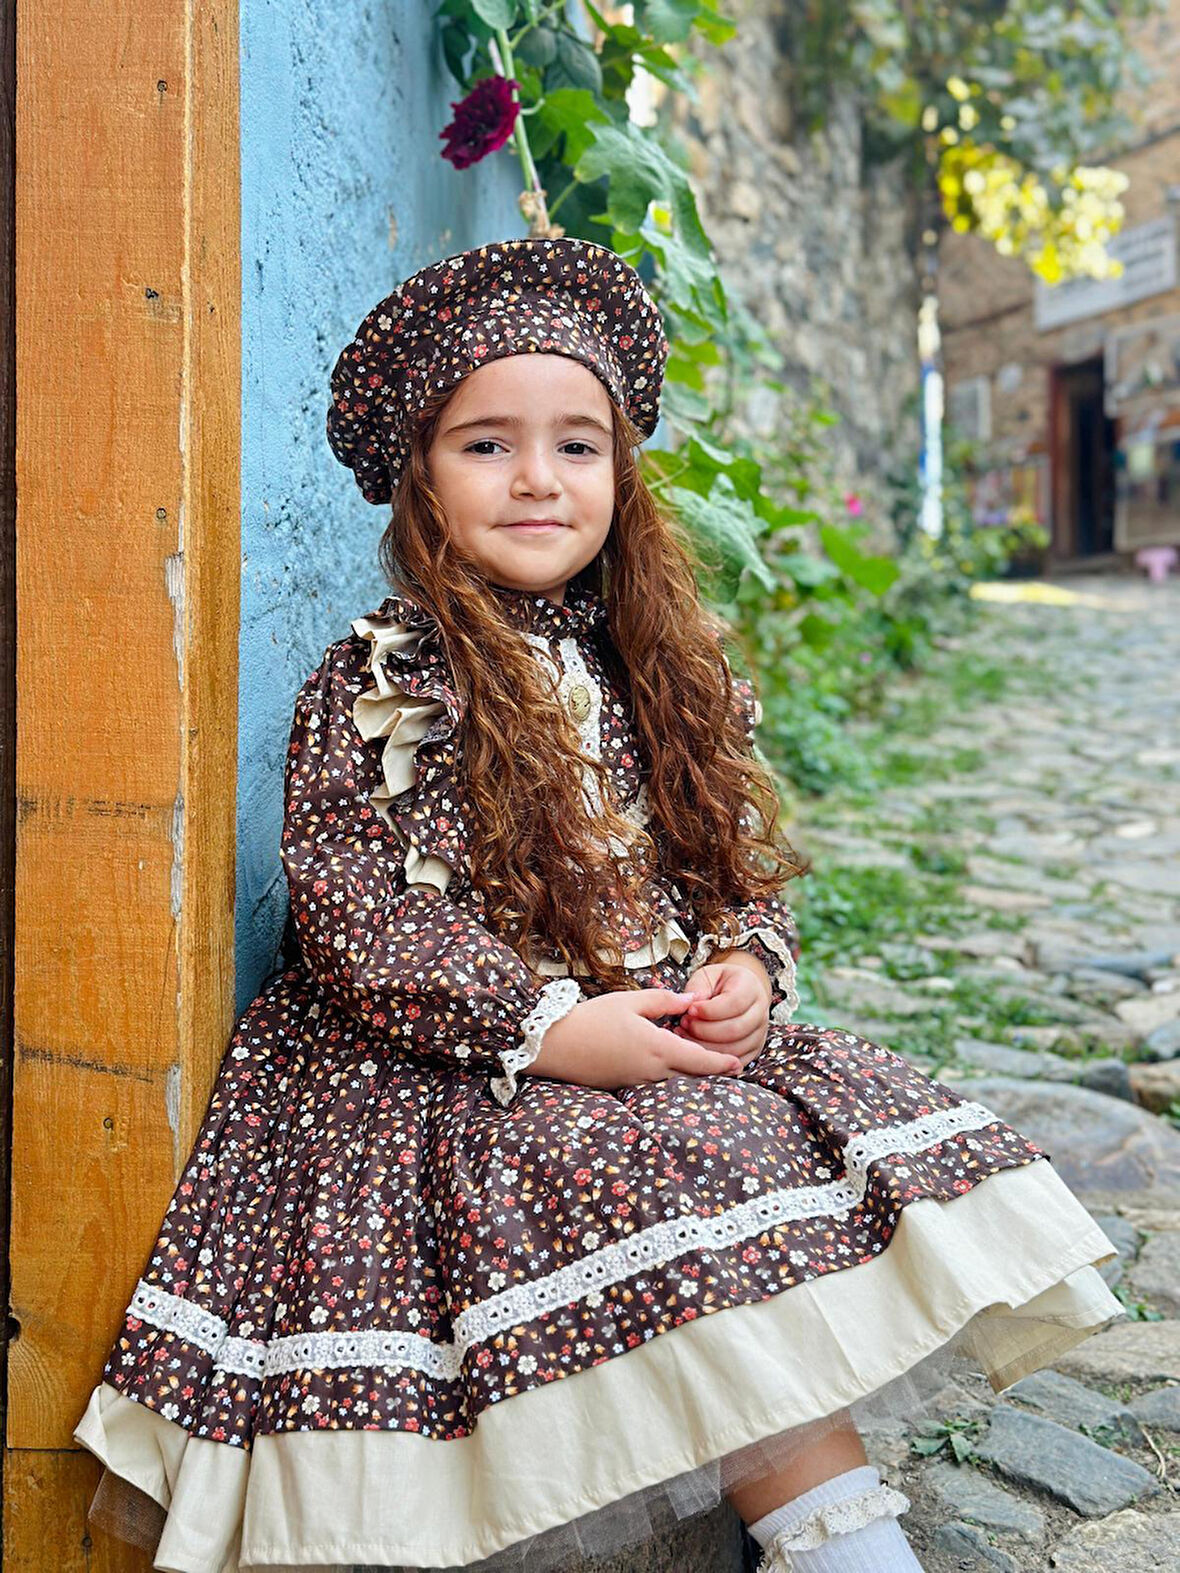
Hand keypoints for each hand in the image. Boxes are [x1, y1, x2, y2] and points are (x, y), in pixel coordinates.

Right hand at [528, 987, 743, 1089]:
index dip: (722, 1064)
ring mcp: (637, 1082)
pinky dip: (667, 1073)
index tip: (739, 1064)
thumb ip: (665, 1001)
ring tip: (702, 1059)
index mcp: (657, 1048)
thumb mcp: (631, 1001)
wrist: (555, 1045)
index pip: (700, 1061)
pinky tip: (666, 1060)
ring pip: (673, 1079)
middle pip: (691, 1075)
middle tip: (730, 1065)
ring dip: (688, 1071)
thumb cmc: (592, 1018)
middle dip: (711, 1070)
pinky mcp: (625, 1085)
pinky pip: (655, 1081)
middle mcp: (651, 1071)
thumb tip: (693, 1000)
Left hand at [672, 960, 770, 1068]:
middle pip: (735, 1030)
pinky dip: (714, 1059)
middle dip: (704, 1030)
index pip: (734, 1003)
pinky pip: (735, 1061)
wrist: (737, 992)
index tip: (690, 1009)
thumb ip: (699, 987)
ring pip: (734, 1049)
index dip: (709, 1010)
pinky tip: (697, 1048)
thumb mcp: (707, 975)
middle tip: (684, 1023)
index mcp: (750, 988)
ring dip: (706, 1046)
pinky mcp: (753, 1050)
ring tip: (687, 1034)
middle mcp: (761, 1012)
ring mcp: (759, 1033)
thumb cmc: (719, 983)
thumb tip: (690, 1004)